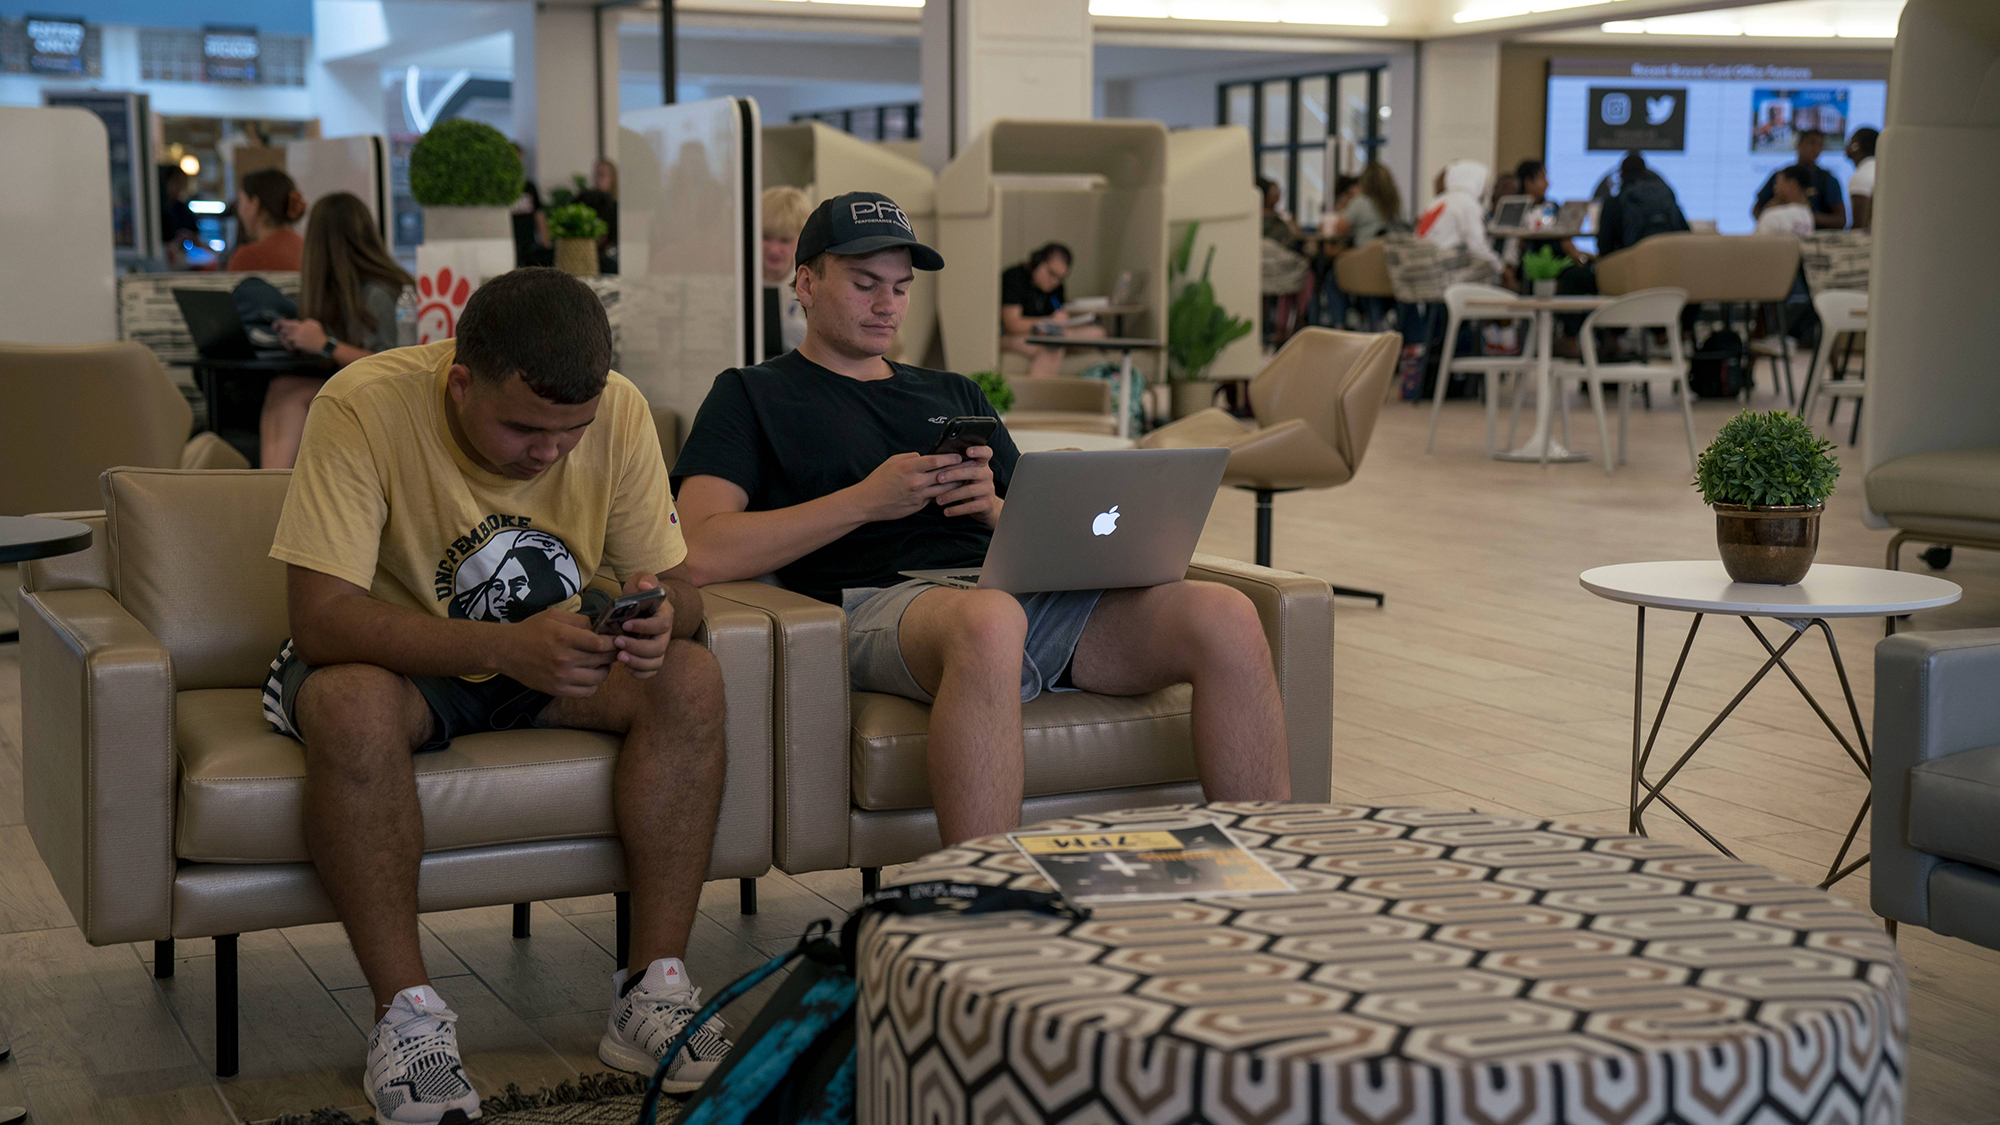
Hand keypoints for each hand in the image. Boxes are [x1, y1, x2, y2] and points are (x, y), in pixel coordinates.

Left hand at [276, 317, 327, 353]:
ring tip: (285, 340)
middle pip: (283, 331)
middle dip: (280, 332)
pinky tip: (290, 347)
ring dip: (284, 340)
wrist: (323, 345)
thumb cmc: (319, 333)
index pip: (284, 323)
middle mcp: (295, 332)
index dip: (277, 324)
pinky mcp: (297, 346)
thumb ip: (304, 322)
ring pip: (284, 339)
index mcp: (298, 325)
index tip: (274, 326)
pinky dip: (288, 346)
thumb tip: (299, 323)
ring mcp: (295, 340)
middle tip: (280, 333)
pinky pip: (289, 346)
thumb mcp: (313, 323)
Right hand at [501, 604, 616, 696]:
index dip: (613, 642)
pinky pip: (587, 691)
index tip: (615, 639)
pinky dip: (593, 684)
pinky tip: (589, 675)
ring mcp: (561, 677)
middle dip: (612, 654)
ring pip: (598, 677)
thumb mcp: (554, 616)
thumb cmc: (531, 630)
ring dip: (604, 669)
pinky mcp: (557, 690)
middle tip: (612, 649)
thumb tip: (600, 629)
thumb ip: (580, 620)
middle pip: (602, 660)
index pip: (600, 643)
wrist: (506, 650)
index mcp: (564, 637)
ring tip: (600, 662)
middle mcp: (564, 659)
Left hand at [608, 573, 673, 677]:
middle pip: (659, 647)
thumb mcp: (642, 581)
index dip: (644, 627)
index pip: (661, 624)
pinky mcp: (651, 657)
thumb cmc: (641, 593)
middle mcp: (665, 633)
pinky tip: (626, 667)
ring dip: (637, 662)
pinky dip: (639, 673)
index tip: (625, 624)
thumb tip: (645, 586)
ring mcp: (659, 646)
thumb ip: (645, 580)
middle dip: (637, 648)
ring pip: (656, 662)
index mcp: (665, 615)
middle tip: (617, 642)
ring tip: (620, 656)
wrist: (642, 603)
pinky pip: (651, 671)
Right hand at [850, 452, 962, 520]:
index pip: (936, 461)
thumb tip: (924, 456)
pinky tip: (951, 491)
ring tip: (966, 479)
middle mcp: (916, 482)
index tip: (959, 455)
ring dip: (956, 484)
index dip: (950, 458)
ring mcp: (918, 496)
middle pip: (944, 475)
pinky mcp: (918, 506)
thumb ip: (910, 457)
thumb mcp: (892, 461)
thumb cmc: (878, 480)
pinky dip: (943, 494)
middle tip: (971, 466)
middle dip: (960, 470)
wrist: (868, 502)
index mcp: (910, 467)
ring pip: (944, 489)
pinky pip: (934, 499)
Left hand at [936, 445, 999, 524]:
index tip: (967, 451)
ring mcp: (988, 489)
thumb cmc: (968, 485)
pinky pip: (971, 506)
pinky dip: (957, 509)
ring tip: (938, 500)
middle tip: (938, 478)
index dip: (978, 450)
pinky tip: (946, 511)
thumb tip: (934, 459)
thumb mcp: (966, 473)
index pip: (986, 453)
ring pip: (969, 490)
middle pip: (972, 471)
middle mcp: (987, 475)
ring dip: (952, 495)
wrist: (983, 506)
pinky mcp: (986, 504)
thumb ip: (956, 466)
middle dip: (954, 474)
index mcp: (982, 464)